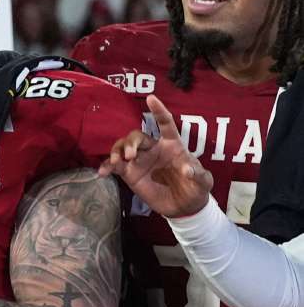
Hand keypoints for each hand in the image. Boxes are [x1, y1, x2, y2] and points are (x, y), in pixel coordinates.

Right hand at [97, 95, 213, 217]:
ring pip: (122, 146)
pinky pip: (115, 165)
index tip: (151, 99)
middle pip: (137, 136)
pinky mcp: (130, 173)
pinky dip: (107, 166)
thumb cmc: (196, 188)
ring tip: (117, 163)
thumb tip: (187, 169)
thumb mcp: (203, 182)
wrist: (183, 207)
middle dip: (131, 143)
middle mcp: (153, 149)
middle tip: (130, 156)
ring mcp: (139, 160)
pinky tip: (102, 172)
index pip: (165, 124)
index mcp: (171, 145)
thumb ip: (198, 175)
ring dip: (117, 151)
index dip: (158, 111)